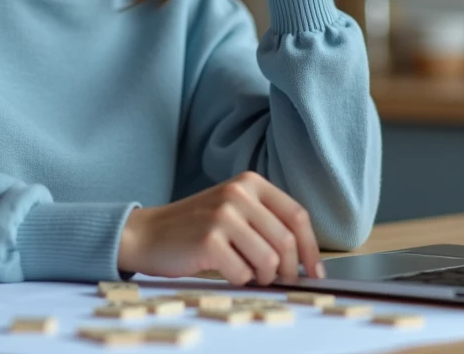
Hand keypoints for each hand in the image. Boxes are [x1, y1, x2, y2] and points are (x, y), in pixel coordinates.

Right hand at [117, 171, 324, 285]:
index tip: (315, 272)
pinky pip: (243, 274)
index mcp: (250, 182)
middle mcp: (238, 193)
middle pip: (286, 241)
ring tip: (248, 275)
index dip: (310, 248)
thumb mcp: (233, 209)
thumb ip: (266, 222)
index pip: (297, 215)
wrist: (148, 234)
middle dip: (288, 270)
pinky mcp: (209, 240)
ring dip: (263, 277)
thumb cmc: (196, 227)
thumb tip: (304, 259)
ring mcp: (223, 215)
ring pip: (268, 260)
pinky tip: (226, 272)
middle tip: (278, 281)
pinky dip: (239, 281)